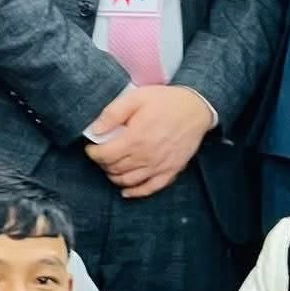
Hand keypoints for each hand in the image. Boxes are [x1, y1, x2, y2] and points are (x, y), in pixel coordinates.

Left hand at [86, 86, 215, 197]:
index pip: (104, 155)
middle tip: (103, 154)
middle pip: (114, 168)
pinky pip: (150, 188)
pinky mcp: (171, 170)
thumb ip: (113, 113)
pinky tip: (127, 191)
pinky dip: (136, 192)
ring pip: (128, 180)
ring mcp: (159, 166)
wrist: (197, 108)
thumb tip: (95, 130)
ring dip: (115, 177)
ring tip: (112, 168)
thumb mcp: (136, 98)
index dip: (93, 153)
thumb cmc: (167, 102)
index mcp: (135, 139)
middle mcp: (146, 156)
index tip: (92, 147)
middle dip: (103, 163)